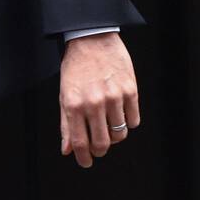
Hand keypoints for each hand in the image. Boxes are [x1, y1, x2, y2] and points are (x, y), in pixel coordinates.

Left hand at [58, 31, 139, 167]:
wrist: (92, 38)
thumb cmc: (76, 66)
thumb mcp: (64, 93)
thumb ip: (65, 124)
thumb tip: (68, 150)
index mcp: (73, 104)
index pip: (80, 143)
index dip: (83, 158)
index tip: (85, 162)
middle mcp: (93, 102)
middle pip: (102, 143)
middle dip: (99, 151)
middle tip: (98, 147)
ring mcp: (114, 97)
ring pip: (120, 134)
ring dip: (114, 136)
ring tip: (108, 126)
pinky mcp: (130, 90)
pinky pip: (134, 121)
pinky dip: (128, 122)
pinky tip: (120, 112)